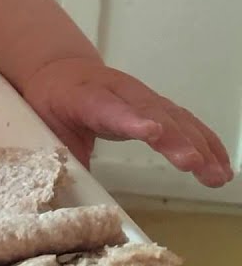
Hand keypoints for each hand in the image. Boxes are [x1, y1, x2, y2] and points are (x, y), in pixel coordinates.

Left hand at [22, 56, 233, 187]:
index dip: (131, 120)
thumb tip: (72, 196)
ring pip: (174, 117)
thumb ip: (62, 158)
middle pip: (150, 113)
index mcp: (85, 96)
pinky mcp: (158, 105)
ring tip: (215, 175)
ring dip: (198, 146)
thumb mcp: (46, 127)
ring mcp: (142, 96)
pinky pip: (186, 121)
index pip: (108, 108)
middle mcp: (118, 92)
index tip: (152, 132)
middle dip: (174, 138)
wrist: (61, 71)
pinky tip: (221, 164)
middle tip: (193, 163)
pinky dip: (205, 142)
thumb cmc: (53, 103)